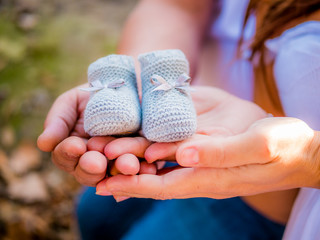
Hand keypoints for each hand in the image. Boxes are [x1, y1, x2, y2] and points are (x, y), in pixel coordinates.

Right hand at [37, 85, 152, 185]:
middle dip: (92, 167)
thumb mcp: (72, 103)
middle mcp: (94, 161)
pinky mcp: (140, 158)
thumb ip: (58, 121)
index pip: (65, 158)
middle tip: (97, 162)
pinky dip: (145, 169)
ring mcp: (117, 162)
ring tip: (127, 165)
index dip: (68, 153)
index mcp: (73, 150)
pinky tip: (150, 167)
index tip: (75, 145)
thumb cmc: (93, 95)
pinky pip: (142, 168)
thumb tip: (43, 144)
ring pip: (116, 174)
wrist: (124, 87)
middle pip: (89, 173)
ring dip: (121, 171)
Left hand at [98, 116, 319, 199]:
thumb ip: (222, 152)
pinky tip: (137, 145)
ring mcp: (202, 165)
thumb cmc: (285, 147)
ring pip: (160, 167)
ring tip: (103, 155)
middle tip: (92, 165)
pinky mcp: (205, 154)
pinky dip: (152, 152)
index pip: (163, 186)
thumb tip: (184, 153)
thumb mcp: (259, 144)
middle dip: (123, 173)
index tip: (103, 183)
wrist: (298, 150)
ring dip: (132, 161)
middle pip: (154, 178)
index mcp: (211, 177)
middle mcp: (200, 175)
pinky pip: (173, 156)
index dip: (132, 185)